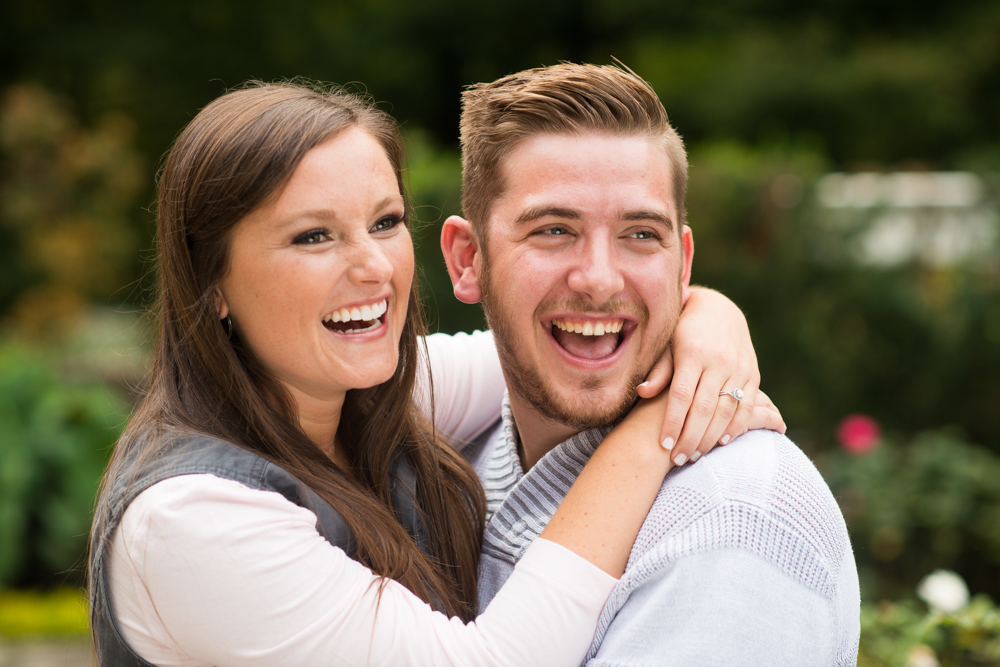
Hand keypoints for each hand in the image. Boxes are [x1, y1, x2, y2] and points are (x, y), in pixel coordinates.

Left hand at [636, 287, 784, 465]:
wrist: (719, 309)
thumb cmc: (683, 331)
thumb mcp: (667, 344)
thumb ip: (659, 370)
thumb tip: (643, 392)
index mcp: (693, 353)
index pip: (681, 395)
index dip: (673, 422)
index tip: (664, 445)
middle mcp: (718, 361)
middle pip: (704, 408)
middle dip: (690, 437)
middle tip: (678, 460)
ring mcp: (739, 367)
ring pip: (726, 410)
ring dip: (711, 437)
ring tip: (696, 455)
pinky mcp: (753, 373)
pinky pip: (747, 405)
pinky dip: (736, 426)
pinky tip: (723, 442)